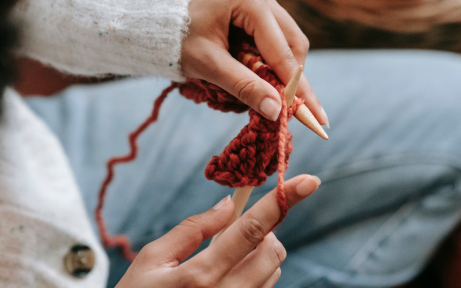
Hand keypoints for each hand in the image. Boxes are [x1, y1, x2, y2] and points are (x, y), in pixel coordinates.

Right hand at [115, 174, 320, 287]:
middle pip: (272, 250)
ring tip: (226, 259)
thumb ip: (192, 229)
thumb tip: (227, 204)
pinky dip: (256, 276)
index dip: (281, 202)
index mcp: (200, 275)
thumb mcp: (152, 259)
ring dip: (260, 255)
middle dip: (264, 231)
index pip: (251, 229)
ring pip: (273, 271)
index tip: (309, 181)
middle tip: (236, 232)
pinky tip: (228, 279)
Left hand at [182, 0, 327, 124]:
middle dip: (293, 78)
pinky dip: (269, 58)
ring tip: (273, 94)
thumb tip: (277, 112)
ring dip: (280, 69)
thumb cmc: (174, 37)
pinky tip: (260, 75)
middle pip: (292, 42)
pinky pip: (272, 35)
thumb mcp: (208, 64)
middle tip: (297, 111)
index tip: (315, 116)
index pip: (282, 51)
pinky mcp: (252, 2)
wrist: (151, 15)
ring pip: (286, 39)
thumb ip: (243, 86)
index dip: (298, 86)